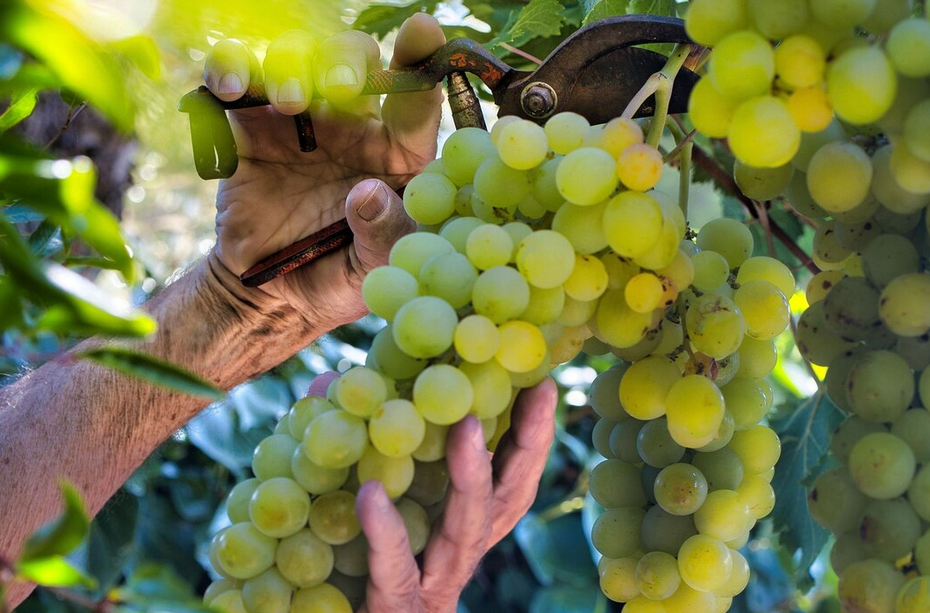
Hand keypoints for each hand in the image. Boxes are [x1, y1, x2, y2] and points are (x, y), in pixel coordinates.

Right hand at [202, 15, 444, 328]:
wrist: (272, 294)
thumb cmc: (339, 276)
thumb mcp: (374, 270)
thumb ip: (383, 235)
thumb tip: (369, 195)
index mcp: (396, 152)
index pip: (414, 100)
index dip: (420, 62)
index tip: (423, 30)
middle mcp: (350, 123)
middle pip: (354, 60)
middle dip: (348, 60)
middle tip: (341, 86)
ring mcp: (297, 119)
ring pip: (296, 57)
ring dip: (293, 65)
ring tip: (291, 102)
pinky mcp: (246, 125)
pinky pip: (235, 80)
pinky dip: (229, 69)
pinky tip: (228, 85)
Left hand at [353, 380, 558, 612]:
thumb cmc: (340, 572)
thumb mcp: (346, 498)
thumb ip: (344, 446)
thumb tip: (327, 381)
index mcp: (453, 531)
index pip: (505, 480)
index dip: (528, 437)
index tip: (541, 384)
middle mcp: (455, 557)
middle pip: (507, 500)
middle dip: (528, 445)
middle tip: (540, 392)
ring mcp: (432, 587)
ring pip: (467, 532)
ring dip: (472, 478)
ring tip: (468, 426)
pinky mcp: (397, 610)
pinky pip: (396, 571)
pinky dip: (387, 533)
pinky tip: (371, 495)